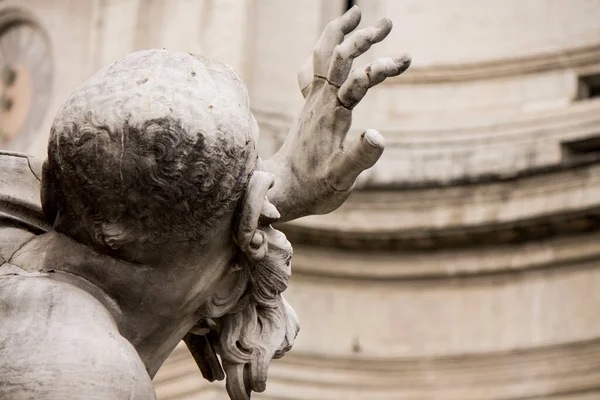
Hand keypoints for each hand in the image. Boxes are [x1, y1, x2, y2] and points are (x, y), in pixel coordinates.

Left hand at [263, 6, 409, 221]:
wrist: (282, 190)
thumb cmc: (313, 188)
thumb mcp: (341, 178)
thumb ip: (360, 157)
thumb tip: (379, 135)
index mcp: (331, 114)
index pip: (357, 81)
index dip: (379, 68)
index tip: (404, 61)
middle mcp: (319, 101)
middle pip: (336, 56)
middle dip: (362, 36)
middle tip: (388, 22)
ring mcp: (312, 101)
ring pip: (321, 56)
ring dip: (340, 33)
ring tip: (358, 15)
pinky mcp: (309, 107)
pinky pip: (313, 69)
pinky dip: (324, 52)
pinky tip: (330, 51)